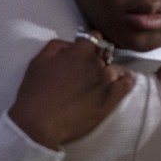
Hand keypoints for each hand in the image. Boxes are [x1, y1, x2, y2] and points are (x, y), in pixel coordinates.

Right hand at [8, 34, 133, 148]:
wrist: (39, 123)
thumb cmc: (34, 92)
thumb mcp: (38, 61)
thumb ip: (57, 46)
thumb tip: (71, 43)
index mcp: (78, 52)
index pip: (94, 37)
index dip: (89, 44)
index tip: (85, 52)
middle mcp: (95, 63)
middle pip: (104, 55)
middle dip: (97, 60)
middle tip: (86, 73)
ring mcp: (105, 81)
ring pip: (115, 69)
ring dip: (109, 72)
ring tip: (100, 82)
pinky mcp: (110, 99)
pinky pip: (126, 84)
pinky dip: (126, 81)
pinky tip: (122, 82)